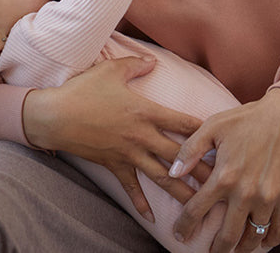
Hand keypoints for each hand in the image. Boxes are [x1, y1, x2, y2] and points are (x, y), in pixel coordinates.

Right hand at [22, 56, 209, 221]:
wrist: (55, 116)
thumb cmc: (84, 90)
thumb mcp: (112, 70)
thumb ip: (137, 65)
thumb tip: (154, 61)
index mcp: (145, 111)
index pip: (182, 122)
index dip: (204, 130)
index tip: (223, 138)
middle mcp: (141, 136)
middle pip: (179, 155)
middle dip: (202, 168)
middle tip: (224, 180)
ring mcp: (128, 154)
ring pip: (161, 176)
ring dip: (181, 191)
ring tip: (199, 204)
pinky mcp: (113, 166)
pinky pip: (131, 187)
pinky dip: (142, 203)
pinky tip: (152, 218)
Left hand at [170, 88, 279, 251]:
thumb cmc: (247, 119)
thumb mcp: (213, 126)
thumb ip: (190, 149)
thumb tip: (173, 172)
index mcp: (225, 176)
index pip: (197, 210)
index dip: (185, 226)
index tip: (180, 234)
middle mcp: (246, 193)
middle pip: (227, 236)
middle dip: (216, 250)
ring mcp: (269, 199)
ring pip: (252, 238)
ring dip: (241, 248)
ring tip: (234, 248)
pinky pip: (277, 232)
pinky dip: (268, 241)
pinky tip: (260, 241)